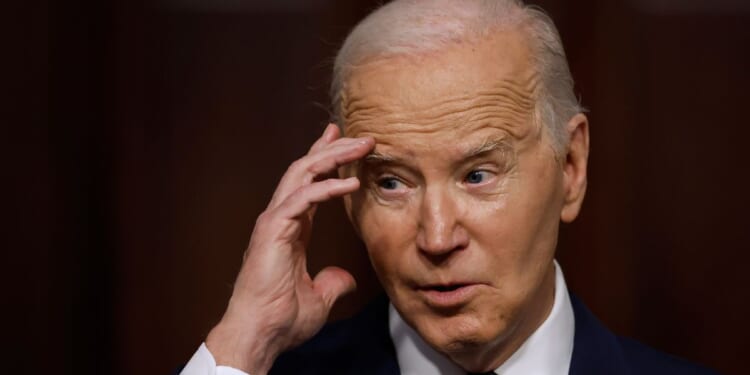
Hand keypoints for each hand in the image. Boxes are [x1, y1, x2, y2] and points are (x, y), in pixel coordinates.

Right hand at [205, 124, 373, 374]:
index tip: (342, 141)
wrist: (260, 334)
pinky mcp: (273, 230)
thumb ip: (333, 283)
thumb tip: (346, 279)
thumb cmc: (281, 319)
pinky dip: (326, 188)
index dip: (325, 160)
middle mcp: (281, 218)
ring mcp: (275, 221)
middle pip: (306, 170)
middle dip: (333, 149)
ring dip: (332, 156)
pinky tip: (351, 183)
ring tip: (360, 146)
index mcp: (290, 229)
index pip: (309, 184)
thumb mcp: (319, 298)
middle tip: (361, 136)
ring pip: (302, 174)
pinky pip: (302, 199)